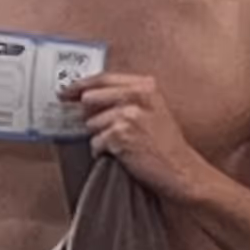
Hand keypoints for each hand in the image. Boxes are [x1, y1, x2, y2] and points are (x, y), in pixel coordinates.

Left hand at [62, 68, 212, 201]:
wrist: (182, 170)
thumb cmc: (166, 145)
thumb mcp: (152, 110)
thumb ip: (125, 98)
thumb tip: (87, 97)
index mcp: (145, 86)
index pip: (103, 78)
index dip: (80, 85)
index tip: (67, 91)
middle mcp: (137, 96)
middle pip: (91, 98)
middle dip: (91, 116)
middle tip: (101, 128)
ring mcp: (128, 115)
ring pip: (91, 123)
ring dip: (101, 137)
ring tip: (124, 146)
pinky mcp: (119, 135)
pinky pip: (96, 143)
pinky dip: (104, 152)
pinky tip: (123, 155)